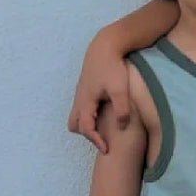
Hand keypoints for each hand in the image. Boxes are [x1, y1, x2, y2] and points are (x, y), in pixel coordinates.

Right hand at [67, 32, 131, 152]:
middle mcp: (79, 98)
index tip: (107, 149)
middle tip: (104, 137)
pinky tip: (104, 114)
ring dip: (86, 124)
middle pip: (74, 125)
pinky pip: (81, 108)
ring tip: (104, 127)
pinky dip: (89, 116)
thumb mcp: (120, 89)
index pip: (85, 128)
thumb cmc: (113, 67)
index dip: (96, 141)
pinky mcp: (85, 88)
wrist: (105, 46)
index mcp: (86, 101)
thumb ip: (121, 109)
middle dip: (87, 134)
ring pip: (75, 116)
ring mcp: (80, 93)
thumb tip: (121, 127)